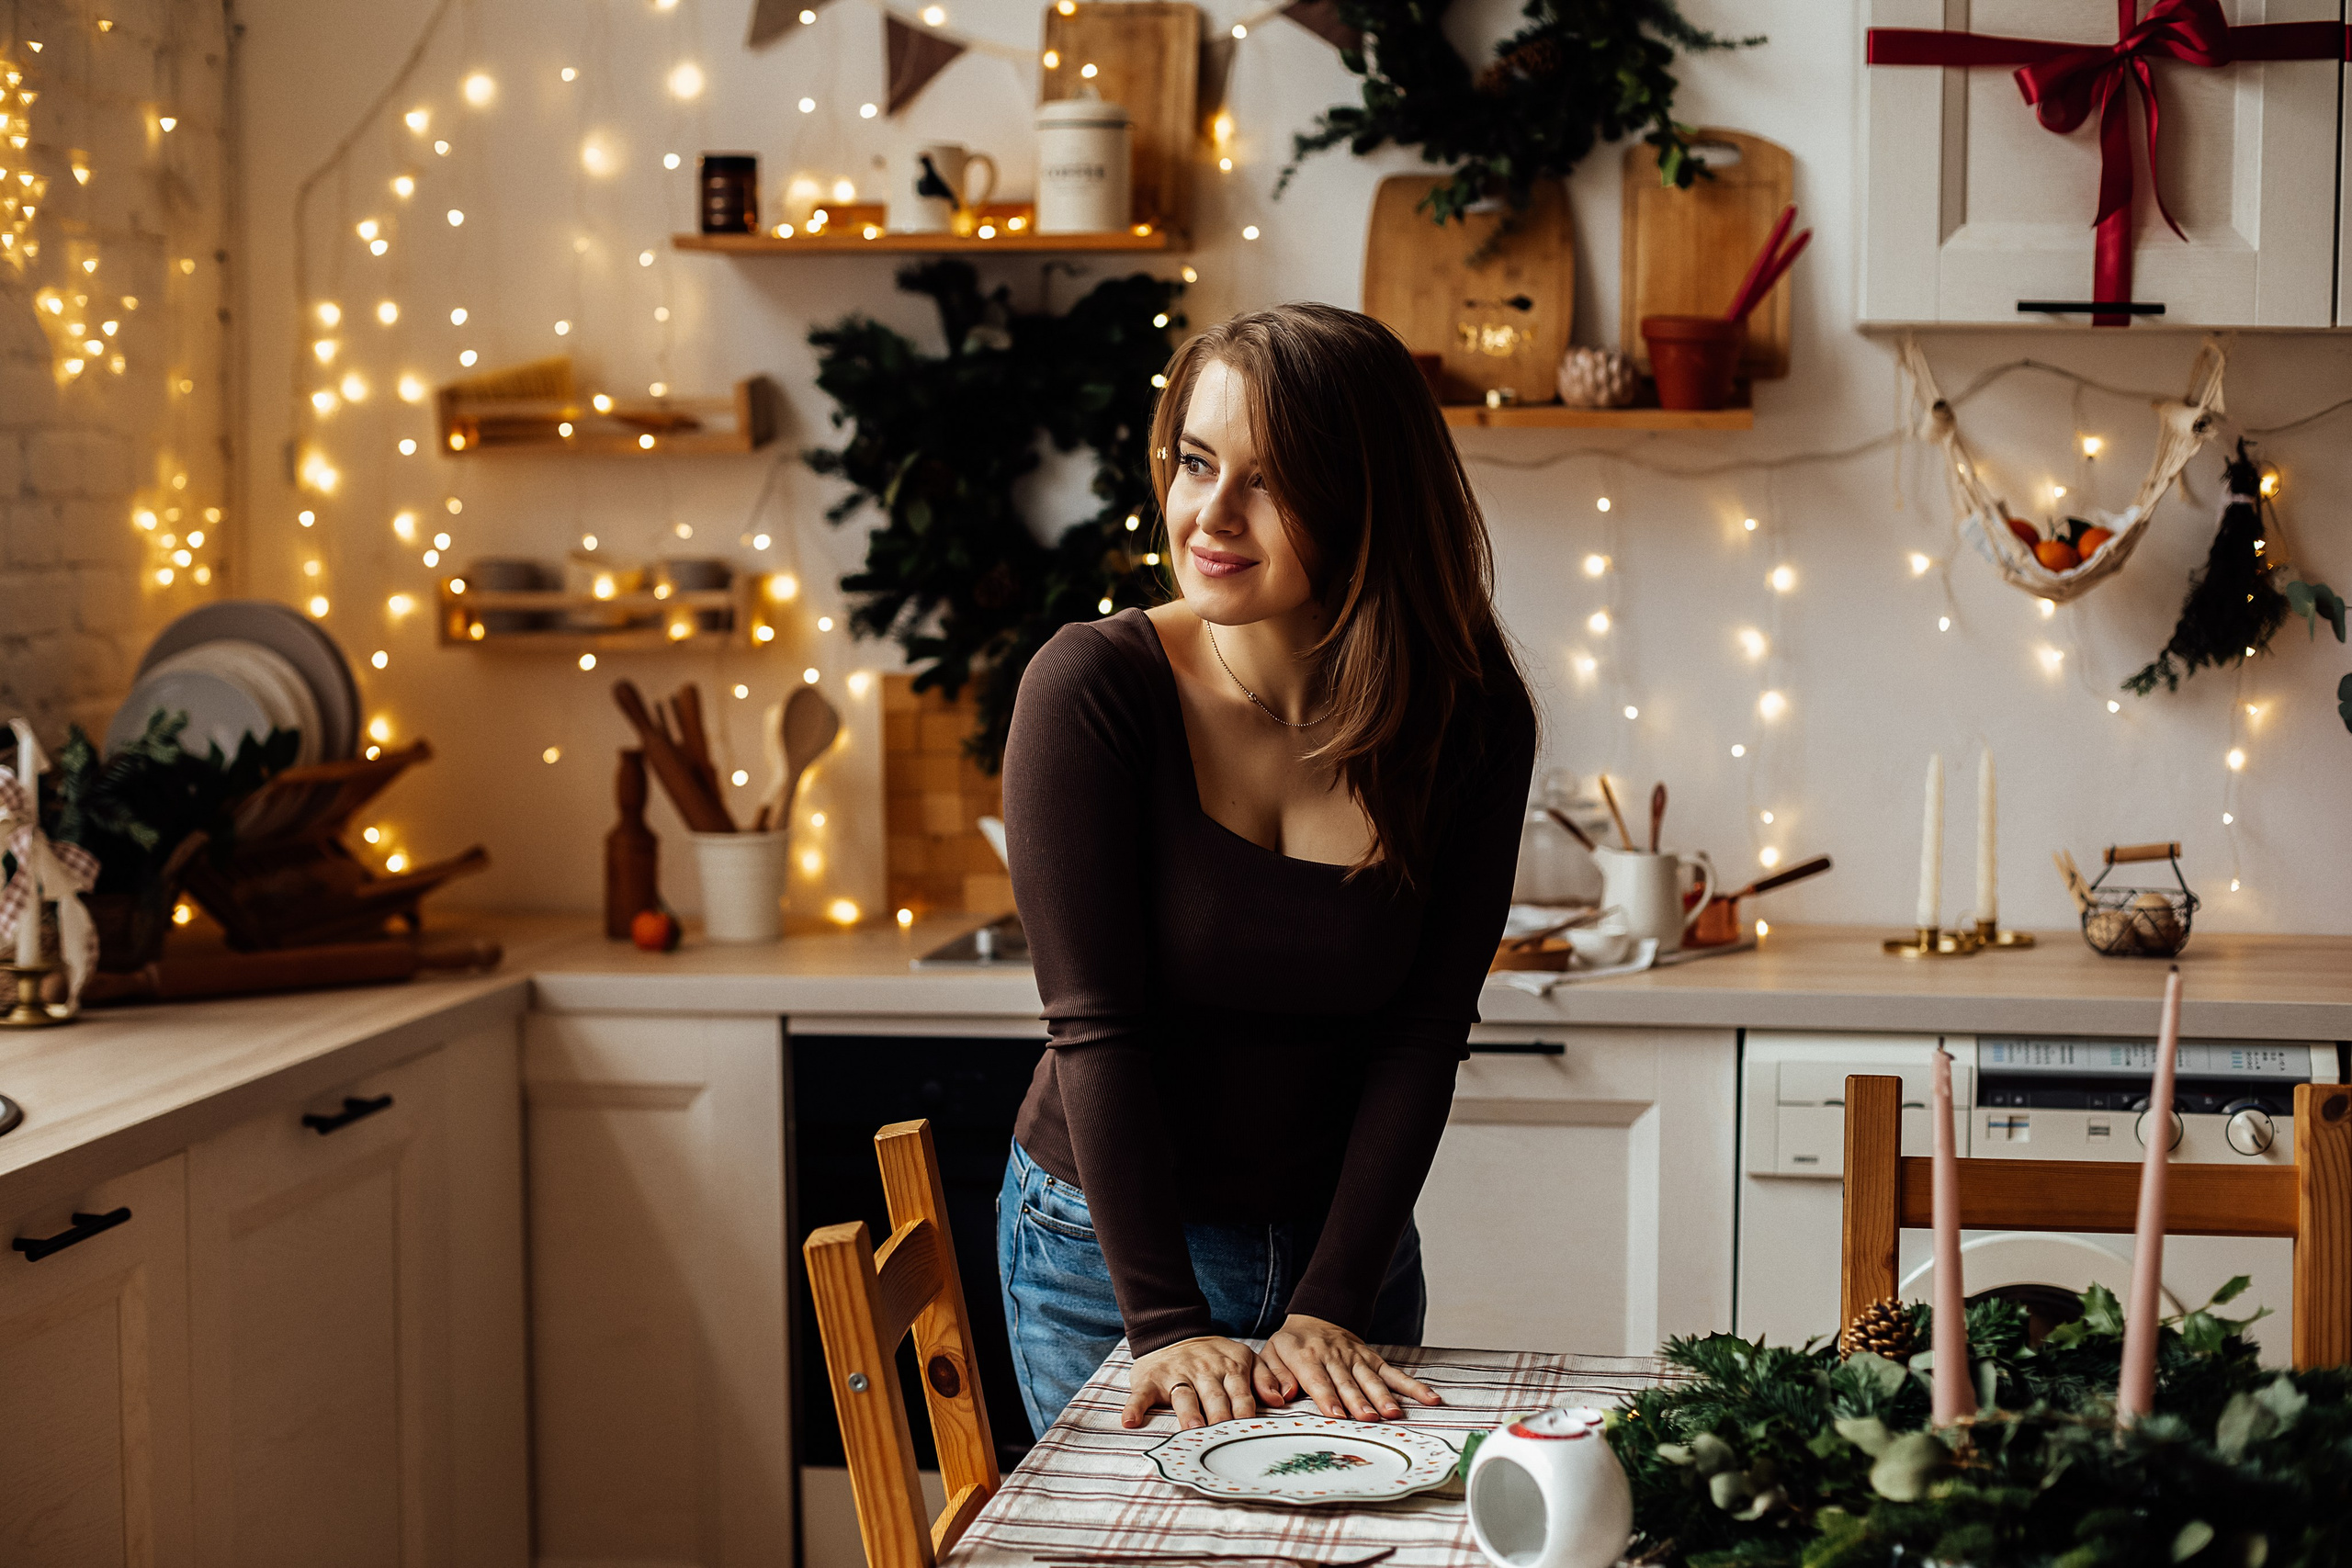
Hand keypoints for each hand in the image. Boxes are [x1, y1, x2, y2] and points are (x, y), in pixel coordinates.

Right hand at [1124, 1336, 1260, 1429]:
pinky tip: (1130, 1422)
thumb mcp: (1244, 1358)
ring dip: (1188, 1413)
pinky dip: (1135, 1407)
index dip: (1245, 1411)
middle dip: (1220, 1416)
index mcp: (1230, 1367)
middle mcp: (1204, 1371)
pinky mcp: (1150, 1379)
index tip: (1250, 1431)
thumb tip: (1279, 1400)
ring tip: (1192, 1429)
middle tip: (1224, 1437)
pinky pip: (1141, 1394)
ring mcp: (1176, 1374)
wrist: (1172, 1332)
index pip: (1240, 1393)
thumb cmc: (1214, 1357)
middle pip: (1214, 1397)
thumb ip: (1265, 1377)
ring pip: (1183, 1396)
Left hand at [1256, 1315, 1441, 1421]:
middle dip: (1358, 1401)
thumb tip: (1280, 1396)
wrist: (1316, 1316)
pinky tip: (1429, 1398)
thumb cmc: (1291, 1344)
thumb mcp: (1271, 1354)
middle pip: (1347, 1382)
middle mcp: (1334, 1356)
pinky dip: (1412, 1386)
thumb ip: (1272, 1376)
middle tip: (1368, 1418)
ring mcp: (1356, 1358)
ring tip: (1394, 1413)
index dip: (1327, 1396)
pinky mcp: (1373, 1359)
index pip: (1317, 1379)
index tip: (1335, 1414)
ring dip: (1383, 1396)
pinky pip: (1394, 1373)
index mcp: (1306, 1356)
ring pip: (1371, 1379)